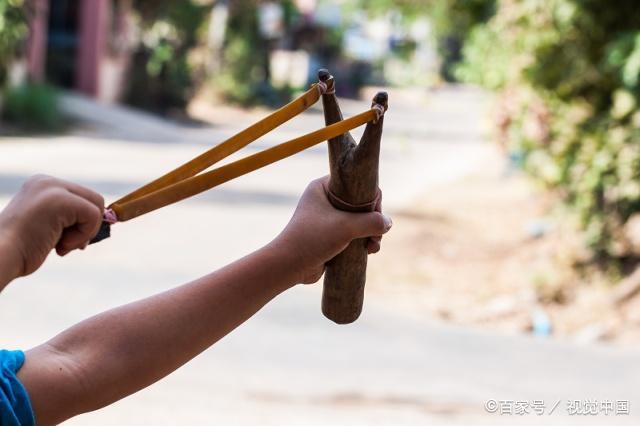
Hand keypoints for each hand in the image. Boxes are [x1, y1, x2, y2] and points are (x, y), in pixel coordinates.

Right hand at [0, 175, 103, 279]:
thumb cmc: (20, 250)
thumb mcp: (47, 226)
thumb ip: (68, 219)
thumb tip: (102, 220)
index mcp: (42, 185)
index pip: (83, 197)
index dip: (84, 222)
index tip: (66, 240)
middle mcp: (47, 182)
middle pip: (94, 199)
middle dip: (87, 227)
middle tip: (66, 245)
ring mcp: (53, 188)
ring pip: (96, 207)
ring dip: (84, 233)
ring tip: (59, 245)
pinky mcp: (61, 200)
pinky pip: (93, 216)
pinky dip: (82, 236)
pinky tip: (59, 246)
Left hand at [274, 176, 391, 283]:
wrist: (288, 266)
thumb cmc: (312, 239)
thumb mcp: (346, 227)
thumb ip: (372, 222)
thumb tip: (388, 223)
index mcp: (323, 187)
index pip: (356, 183)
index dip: (371, 198)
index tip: (375, 215)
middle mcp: (325, 200)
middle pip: (361, 203)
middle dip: (373, 220)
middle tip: (377, 235)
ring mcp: (327, 219)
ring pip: (359, 220)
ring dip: (371, 233)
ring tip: (372, 247)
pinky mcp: (330, 236)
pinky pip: (353, 234)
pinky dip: (363, 241)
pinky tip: (368, 252)